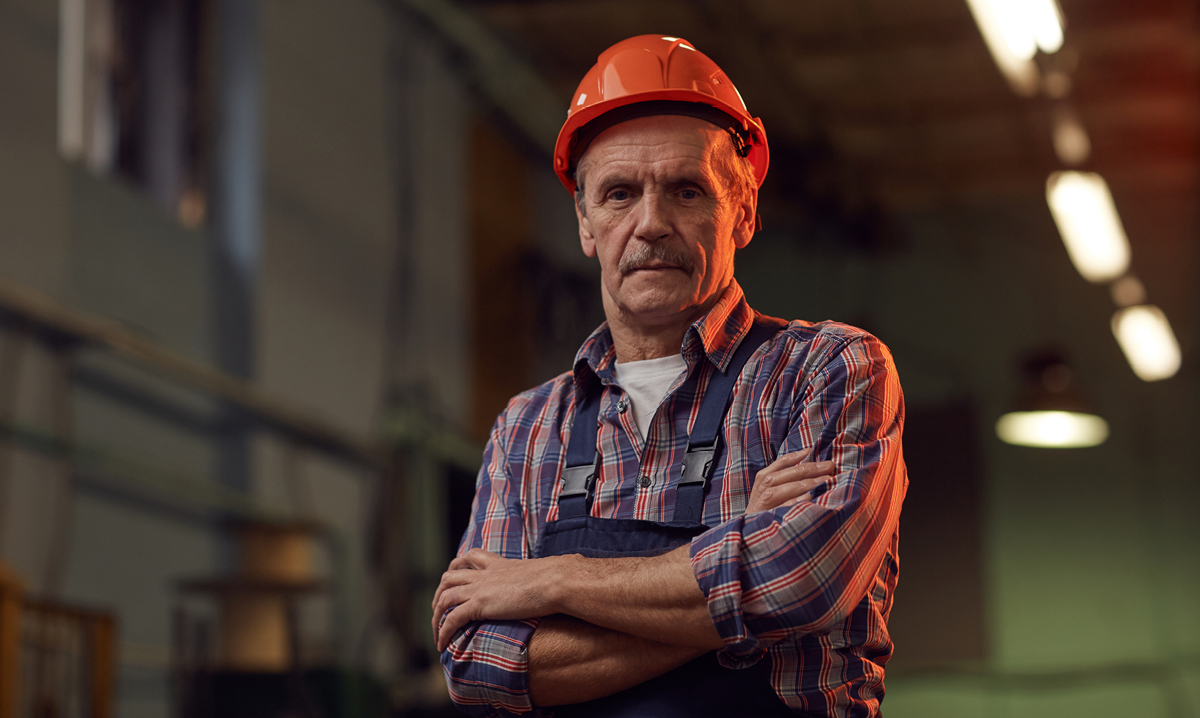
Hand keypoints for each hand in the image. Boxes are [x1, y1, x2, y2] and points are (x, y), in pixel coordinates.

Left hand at [431, 549, 563, 651]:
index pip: (469, 556)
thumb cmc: (555, 579)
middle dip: (439, 594)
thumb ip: (535, 578)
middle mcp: (485, 574)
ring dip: (435, 616)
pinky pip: (452, 618)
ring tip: (436, 633)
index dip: (457, 566)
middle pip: (449, 577)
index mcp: (498, 564)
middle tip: (439, 611)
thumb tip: (550, 584)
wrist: (554, 581)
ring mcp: (480, 588)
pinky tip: (442, 644)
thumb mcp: (539, 574)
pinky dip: (443, 631)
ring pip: (445, 598)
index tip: (455, 577)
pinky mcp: (480, 604)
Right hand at [745, 449, 834, 513]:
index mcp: (763, 478)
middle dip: (811, 468)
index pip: (782, 462)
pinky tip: (811, 497)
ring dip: (807, 483)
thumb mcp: (769, 491)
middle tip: (829, 466)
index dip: (798, 455)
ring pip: (786, 487)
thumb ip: (784, 478)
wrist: (749, 534)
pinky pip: (785, 506)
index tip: (813, 451)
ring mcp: (764, 502)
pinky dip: (797, 501)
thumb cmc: (764, 510)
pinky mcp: (768, 516)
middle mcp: (763, 487)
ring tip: (826, 480)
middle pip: (788, 473)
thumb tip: (810, 465)